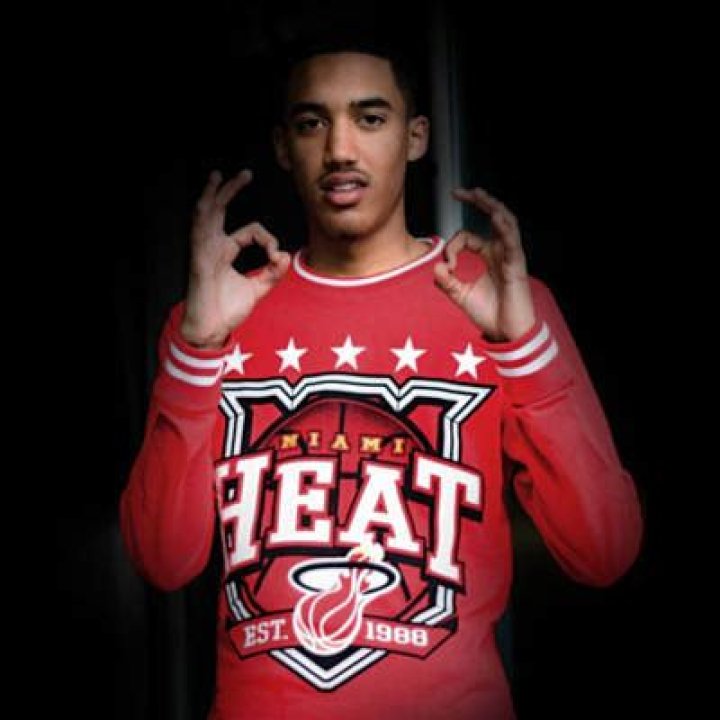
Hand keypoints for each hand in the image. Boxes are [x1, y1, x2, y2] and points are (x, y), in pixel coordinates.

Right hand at [180, 170, 290, 347]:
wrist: (212, 329)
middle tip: (245, 174)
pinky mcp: (199, 259)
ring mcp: (204, 251)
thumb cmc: (228, 310)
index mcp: (225, 251)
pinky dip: (203, 215)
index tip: (276, 256)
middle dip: (230, 190)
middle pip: (219, 211)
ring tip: (217, 176)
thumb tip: (285, 256)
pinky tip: (206, 200)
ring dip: (212, 194)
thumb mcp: (258, 289)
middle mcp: (213, 247)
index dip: (267, 239)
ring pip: (204, 214)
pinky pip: (198, 232)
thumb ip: (273, 273)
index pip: (249, 231)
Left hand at [434, 187, 535, 341]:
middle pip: (493, 217)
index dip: (452, 246)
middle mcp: (501, 252)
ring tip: (479, 194)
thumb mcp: (460, 295)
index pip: (467, 237)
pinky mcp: (516, 265)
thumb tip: (436, 265)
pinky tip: (495, 215)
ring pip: (505, 222)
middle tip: (460, 191)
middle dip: (477, 202)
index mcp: (489, 256)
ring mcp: (510, 256)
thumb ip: (446, 281)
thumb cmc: (490, 314)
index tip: (447, 264)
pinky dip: (504, 227)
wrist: (506, 333)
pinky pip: (512, 241)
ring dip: (492, 206)